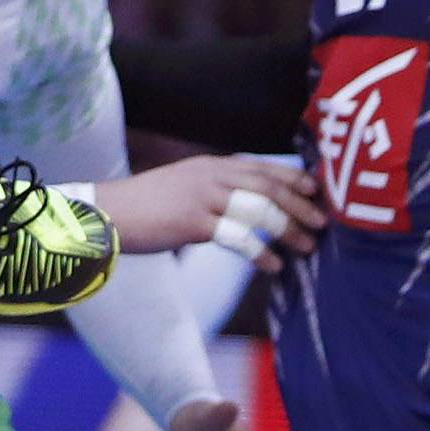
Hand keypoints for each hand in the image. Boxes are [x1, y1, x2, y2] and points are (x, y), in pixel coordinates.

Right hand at [93, 154, 324, 269]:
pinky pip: (239, 237)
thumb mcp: (183, 186)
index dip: (293, 178)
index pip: (262, 166)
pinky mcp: (194, 223)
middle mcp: (211, 175)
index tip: (316, 191)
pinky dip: (262, 252)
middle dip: (300, 205)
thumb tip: (241, 205)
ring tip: (307, 247)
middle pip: (268, 186)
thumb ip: (212, 190)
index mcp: (210, 165)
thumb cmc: (144, 206)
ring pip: (260, 208)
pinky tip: (274, 265)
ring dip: (289, 229)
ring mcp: (203, 197)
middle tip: (322, 222)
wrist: (107, 213)